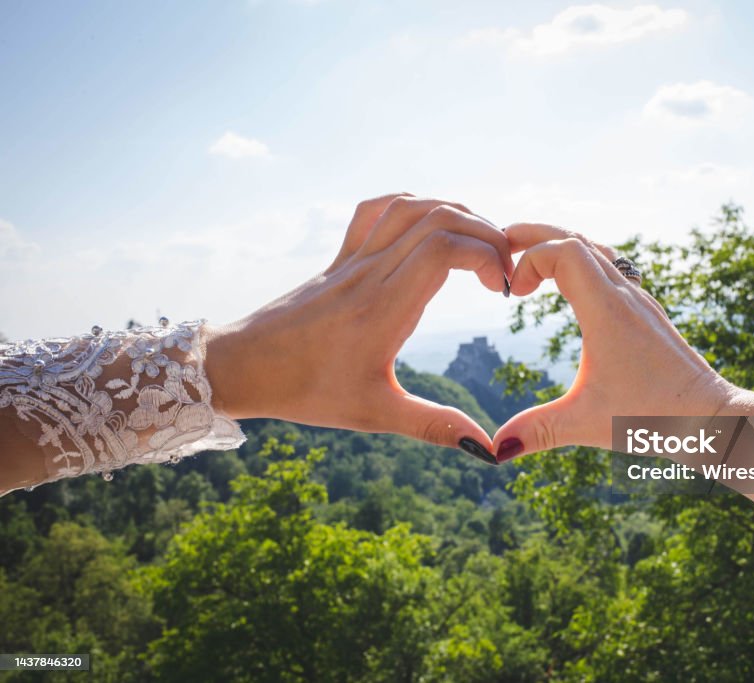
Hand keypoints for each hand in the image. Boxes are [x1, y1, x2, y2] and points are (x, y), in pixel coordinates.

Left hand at [204, 193, 511, 455]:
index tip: (502, 289)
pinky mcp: (339, 259)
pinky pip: (375, 211)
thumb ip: (434, 426)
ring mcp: (351, 260)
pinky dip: (411, 206)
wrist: (239, 368)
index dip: (486, 254)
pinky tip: (429, 227)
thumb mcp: (374, 414)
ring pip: (408, 206)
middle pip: (436, 217)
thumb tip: (489, 449)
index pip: (443, 248)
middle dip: (484, 231)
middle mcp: (369, 273)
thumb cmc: (304, 392)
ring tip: (479, 244)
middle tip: (505, 267)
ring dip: (454, 212)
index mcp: (383, 307)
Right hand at [492, 224, 736, 461]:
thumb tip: (493, 450)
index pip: (564, 251)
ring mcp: (639, 301)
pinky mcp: (647, 313)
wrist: (712, 417)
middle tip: (501, 244)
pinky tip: (570, 286)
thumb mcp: (587, 424)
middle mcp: (625, 296)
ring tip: (529, 259)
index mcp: (607, 310)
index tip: (512, 295)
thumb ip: (537, 430)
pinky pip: (611, 268)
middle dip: (536, 236)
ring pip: (597, 250)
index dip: (529, 260)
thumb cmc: (655, 418)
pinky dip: (582, 263)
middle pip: (577, 238)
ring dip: (561, 246)